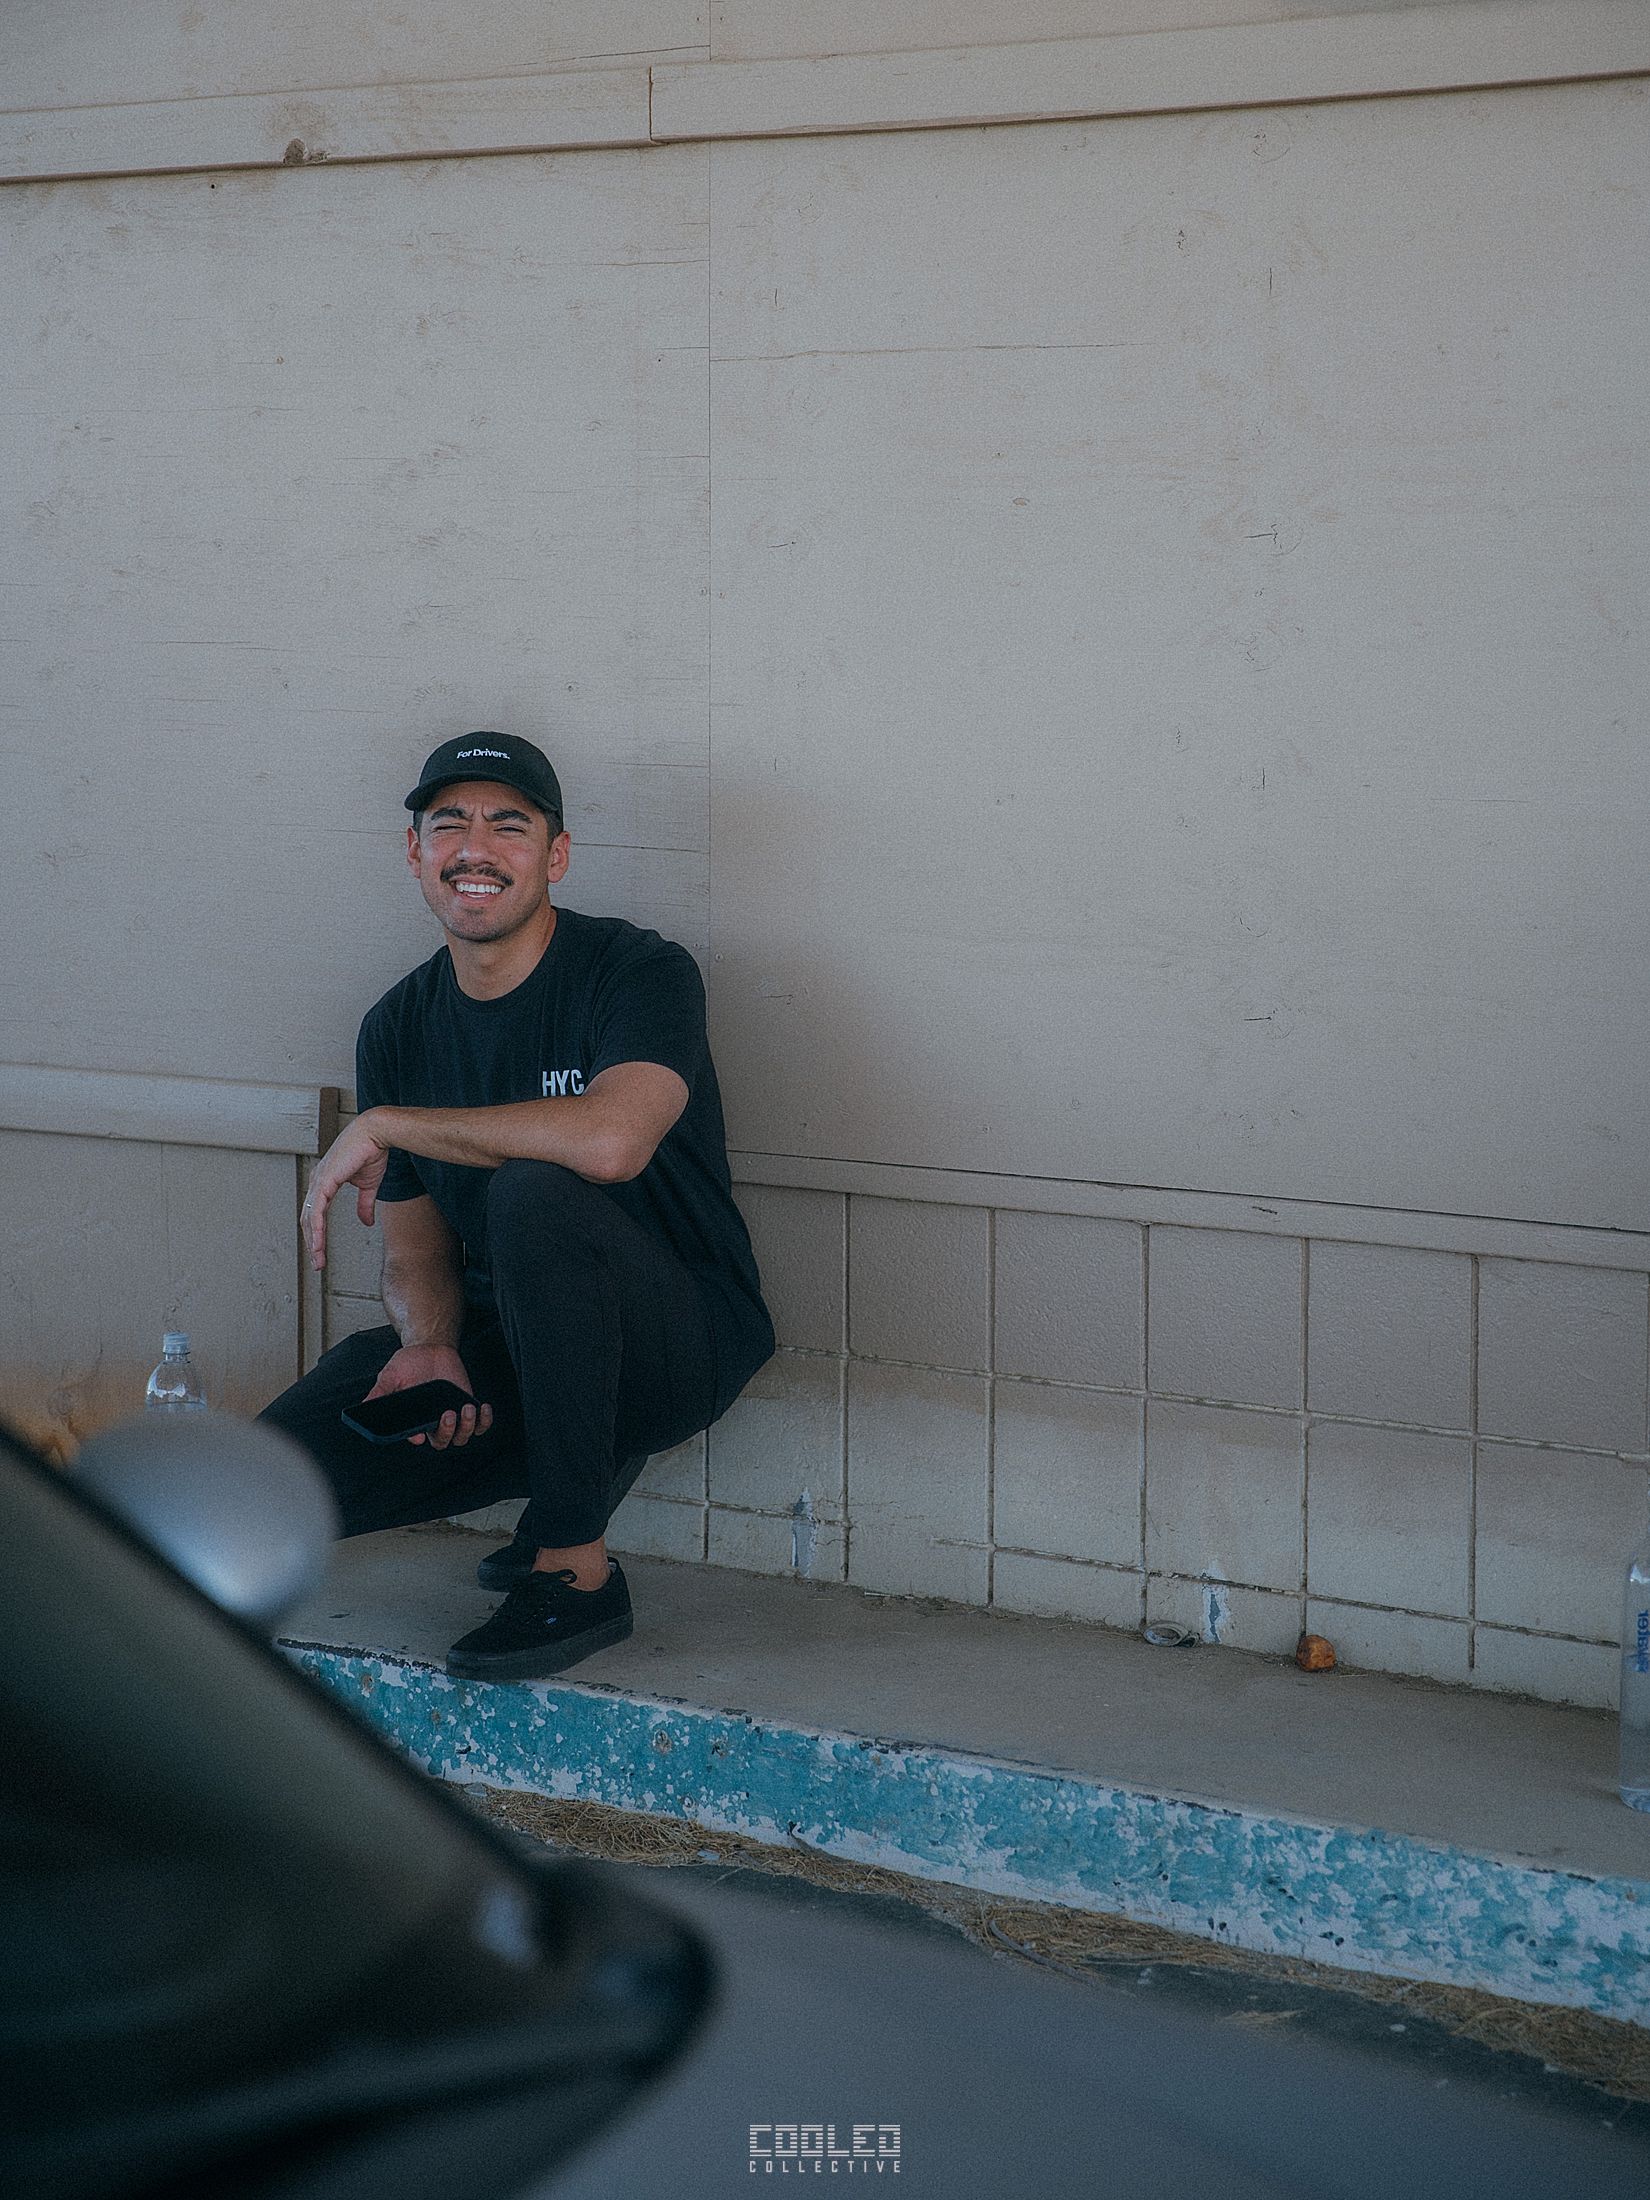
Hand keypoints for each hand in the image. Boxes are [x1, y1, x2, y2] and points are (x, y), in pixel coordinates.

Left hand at [302, 1112, 392, 1270]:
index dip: (317, 1234)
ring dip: (313, 1241)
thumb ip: (364, 1204)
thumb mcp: (369, 1185)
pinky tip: (318, 1243)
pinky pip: (317, 1210)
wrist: (377, 1133)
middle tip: (317, 1263)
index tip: (321, 1253)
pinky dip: (317, 1228)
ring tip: (317, 1260)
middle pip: (309, 1219)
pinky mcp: (325, 1180)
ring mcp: (319, 1181)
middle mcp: (318, 1181)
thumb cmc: (371, 1151)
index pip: (316, 1213)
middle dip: (312, 1243)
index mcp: (325, 1181)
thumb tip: (366, 1222)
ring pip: (310, 1218)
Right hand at [363, 1344, 493, 1448]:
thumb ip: (379, 1392)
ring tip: (466, 1408)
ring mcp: (451, 1417)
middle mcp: (432, 1423)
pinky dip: (484, 1421)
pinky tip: (482, 1408)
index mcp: (413, 1420)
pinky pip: (480, 1424)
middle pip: (442, 1442)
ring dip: (467, 1427)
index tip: (418, 1435)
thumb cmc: (409, 1364)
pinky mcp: (467, 1408)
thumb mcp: (390, 1376)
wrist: (431, 1348)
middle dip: (446, 1432)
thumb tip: (363, 1407)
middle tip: (447, 1414)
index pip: (415, 1437)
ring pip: (462, 1437)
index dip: (417, 1439)